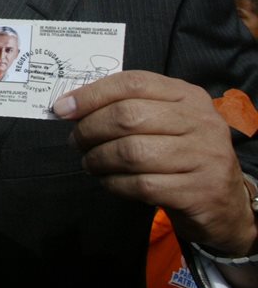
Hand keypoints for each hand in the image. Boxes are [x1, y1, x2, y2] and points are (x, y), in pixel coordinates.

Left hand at [56, 70, 256, 255]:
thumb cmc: (181, 155)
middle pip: (128, 117)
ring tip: (89, 163)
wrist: (225, 204)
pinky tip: (109, 182)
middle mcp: (200, 121)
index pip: (132, 83)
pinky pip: (142, 185)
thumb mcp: (165, 122)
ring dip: (98, 159)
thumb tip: (71, 105)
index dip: (91, 95)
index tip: (62, 109)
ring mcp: (204, 157)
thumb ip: (128, 108)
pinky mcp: (200, 191)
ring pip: (132, 153)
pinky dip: (115, 184)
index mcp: (187, 95)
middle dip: (90, 129)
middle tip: (76, 142)